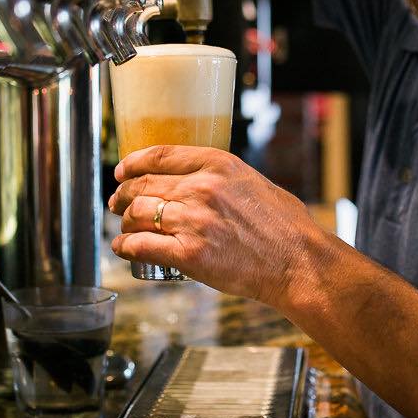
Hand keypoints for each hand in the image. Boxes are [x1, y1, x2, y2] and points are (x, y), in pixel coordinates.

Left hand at [108, 145, 327, 306]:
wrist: (298, 262)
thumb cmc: (286, 227)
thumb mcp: (254, 182)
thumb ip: (222, 179)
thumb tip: (198, 182)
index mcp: (218, 164)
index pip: (161, 155)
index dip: (133, 162)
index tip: (123, 170)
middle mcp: (201, 188)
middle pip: (144, 185)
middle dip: (124, 194)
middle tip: (118, 202)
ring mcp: (193, 221)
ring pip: (138, 214)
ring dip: (124, 221)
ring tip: (123, 227)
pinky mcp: (189, 254)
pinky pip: (141, 246)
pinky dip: (126, 247)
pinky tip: (123, 248)